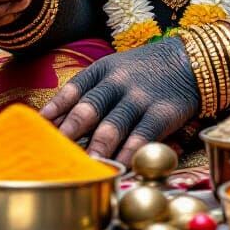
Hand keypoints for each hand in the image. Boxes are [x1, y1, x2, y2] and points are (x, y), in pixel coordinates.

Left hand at [41, 39, 199, 164]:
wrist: (189, 60)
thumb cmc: (144, 71)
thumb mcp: (116, 70)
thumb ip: (91, 92)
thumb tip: (58, 121)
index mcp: (103, 69)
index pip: (74, 89)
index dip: (56, 108)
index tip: (39, 126)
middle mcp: (118, 81)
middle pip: (89, 108)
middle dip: (70, 132)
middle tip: (54, 151)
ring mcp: (139, 97)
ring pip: (112, 125)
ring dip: (96, 148)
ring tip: (84, 166)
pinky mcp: (161, 113)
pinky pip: (141, 136)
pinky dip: (128, 154)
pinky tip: (119, 168)